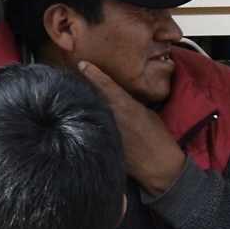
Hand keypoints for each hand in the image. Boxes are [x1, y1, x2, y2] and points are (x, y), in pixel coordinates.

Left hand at [75, 61, 186, 196]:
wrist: (158, 164)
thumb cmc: (157, 136)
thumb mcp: (146, 113)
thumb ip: (129, 103)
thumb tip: (117, 97)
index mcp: (126, 105)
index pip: (106, 85)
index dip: (92, 73)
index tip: (82, 64)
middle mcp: (113, 115)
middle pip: (91, 97)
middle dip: (82, 89)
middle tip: (71, 81)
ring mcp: (105, 129)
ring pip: (88, 112)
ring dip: (82, 107)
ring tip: (72, 101)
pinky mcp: (101, 142)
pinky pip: (89, 129)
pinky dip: (85, 124)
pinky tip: (78, 123)